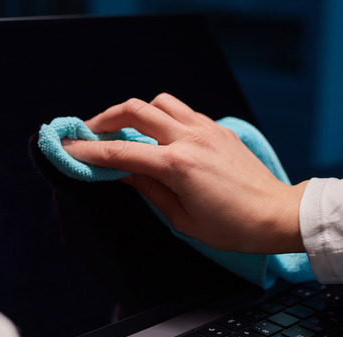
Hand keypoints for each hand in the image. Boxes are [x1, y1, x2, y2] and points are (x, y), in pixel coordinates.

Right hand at [63, 93, 307, 253]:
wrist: (276, 215)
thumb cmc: (231, 228)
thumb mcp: (181, 218)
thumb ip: (148, 189)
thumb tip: (121, 171)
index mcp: (177, 166)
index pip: (120, 153)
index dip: (87, 151)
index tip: (66, 148)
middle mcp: (190, 139)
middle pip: (135, 110)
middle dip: (104, 119)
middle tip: (88, 132)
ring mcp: (206, 129)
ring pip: (159, 101)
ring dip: (135, 112)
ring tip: (123, 131)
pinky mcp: (218, 129)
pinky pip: (182, 111)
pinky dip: (162, 117)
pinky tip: (157, 135)